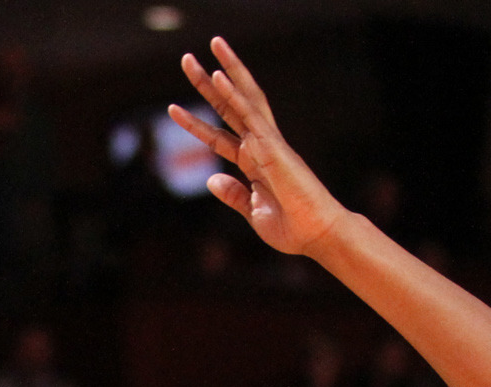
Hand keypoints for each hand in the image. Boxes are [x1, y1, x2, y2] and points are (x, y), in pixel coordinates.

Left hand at [169, 38, 346, 256]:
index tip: (172, 108)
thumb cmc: (292, 227)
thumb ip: (234, 195)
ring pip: (242, 100)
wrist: (317, 235)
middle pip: (229, 107)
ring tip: (210, 47)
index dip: (195, 123)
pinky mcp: (273, 148)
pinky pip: (251, 116)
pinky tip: (220, 77)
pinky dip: (235, 95)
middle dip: (208, 84)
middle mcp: (260, 147)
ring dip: (224, 72)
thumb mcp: (253, 212)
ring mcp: (267, 144)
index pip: (218, 137)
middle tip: (186, 59)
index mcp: (253, 163)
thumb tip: (211, 180)